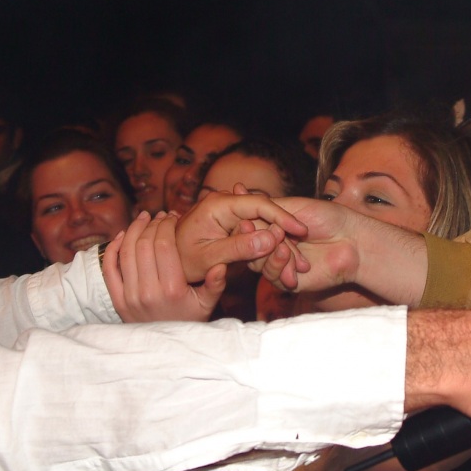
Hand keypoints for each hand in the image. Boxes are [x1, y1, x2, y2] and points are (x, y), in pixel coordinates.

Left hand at [102, 211, 224, 321]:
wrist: (164, 349)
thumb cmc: (189, 323)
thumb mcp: (207, 305)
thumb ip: (215, 284)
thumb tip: (221, 265)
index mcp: (171, 290)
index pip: (163, 245)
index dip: (166, 225)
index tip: (172, 217)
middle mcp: (148, 292)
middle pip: (144, 244)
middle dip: (151, 224)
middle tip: (159, 215)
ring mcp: (129, 297)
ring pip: (126, 252)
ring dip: (133, 230)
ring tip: (143, 219)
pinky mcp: (118, 301)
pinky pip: (110, 268)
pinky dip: (113, 248)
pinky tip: (124, 235)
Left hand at [174, 191, 307, 284]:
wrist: (166, 262)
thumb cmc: (181, 260)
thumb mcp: (209, 256)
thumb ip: (238, 247)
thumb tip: (272, 239)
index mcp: (219, 204)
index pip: (259, 204)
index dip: (283, 217)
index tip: (302, 231)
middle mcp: (226, 203)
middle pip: (266, 214)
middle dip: (287, 236)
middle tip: (304, 260)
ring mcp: (230, 212)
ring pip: (265, 224)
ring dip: (282, 245)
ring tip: (299, 267)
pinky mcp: (233, 223)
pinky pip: (258, 231)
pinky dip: (271, 247)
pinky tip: (286, 262)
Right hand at [253, 197, 365, 290]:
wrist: (352, 241)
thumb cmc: (327, 218)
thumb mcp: (294, 207)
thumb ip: (267, 208)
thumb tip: (238, 195)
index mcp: (272, 227)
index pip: (248, 227)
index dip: (244, 225)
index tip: (244, 220)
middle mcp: (273, 246)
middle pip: (249, 247)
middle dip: (257, 239)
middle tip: (269, 232)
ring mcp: (279, 264)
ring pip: (257, 263)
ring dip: (270, 253)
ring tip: (284, 245)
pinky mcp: (288, 281)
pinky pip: (272, 277)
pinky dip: (279, 266)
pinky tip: (288, 257)